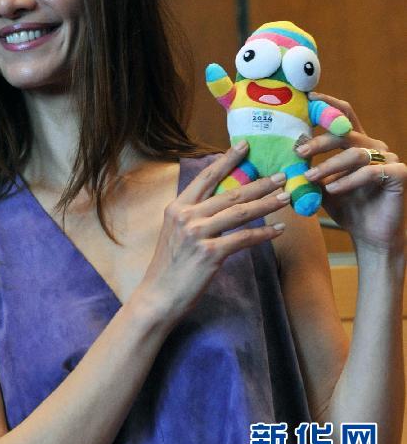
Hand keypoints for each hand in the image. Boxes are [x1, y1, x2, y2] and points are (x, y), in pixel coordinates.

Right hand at [137, 144, 288, 325]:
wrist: (158, 297)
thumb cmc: (169, 268)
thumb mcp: (175, 233)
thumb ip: (194, 216)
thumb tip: (221, 203)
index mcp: (177, 207)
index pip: (206, 177)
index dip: (227, 160)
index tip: (244, 146)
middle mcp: (187, 216)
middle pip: (230, 193)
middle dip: (259, 182)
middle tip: (281, 174)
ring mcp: (198, 234)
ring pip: (240, 212)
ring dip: (266, 203)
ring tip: (285, 196)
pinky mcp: (210, 254)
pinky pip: (243, 238)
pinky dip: (263, 233)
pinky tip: (278, 229)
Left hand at [296, 93, 405, 254]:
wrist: (371, 236)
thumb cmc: (346, 207)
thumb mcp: (321, 185)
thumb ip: (308, 168)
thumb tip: (280, 158)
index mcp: (358, 143)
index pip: (344, 115)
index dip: (328, 103)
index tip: (308, 98)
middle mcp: (375, 146)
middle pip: (345, 132)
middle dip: (319, 141)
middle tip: (297, 152)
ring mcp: (389, 159)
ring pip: (355, 153)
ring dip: (329, 165)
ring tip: (310, 177)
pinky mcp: (398, 174)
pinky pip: (370, 172)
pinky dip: (348, 180)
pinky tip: (332, 189)